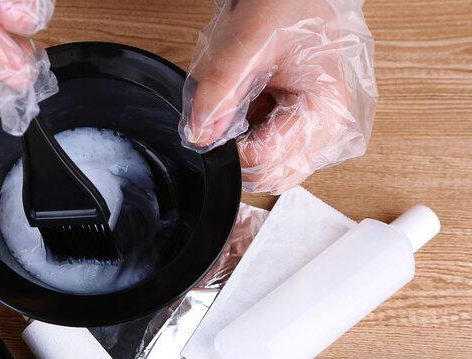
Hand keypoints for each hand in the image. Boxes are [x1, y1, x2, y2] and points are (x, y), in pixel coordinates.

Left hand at [180, 0, 377, 192]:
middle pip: (269, 175)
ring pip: (269, 170)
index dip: (228, 149)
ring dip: (243, 147)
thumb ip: (219, 91)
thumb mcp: (247, 44)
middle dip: (236, 153)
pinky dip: (249, 138)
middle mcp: (326, 130)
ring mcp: (315, 133)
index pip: (265, 161)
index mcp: (323, 114)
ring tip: (243, 104)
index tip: (211, 125)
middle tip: (224, 114)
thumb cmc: (288, 6)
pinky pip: (269, 153)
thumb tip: (200, 135)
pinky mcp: (302, 130)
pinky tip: (249, 106)